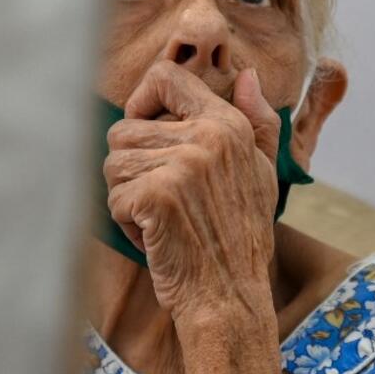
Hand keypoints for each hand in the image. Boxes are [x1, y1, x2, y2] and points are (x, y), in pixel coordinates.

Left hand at [103, 61, 280, 319]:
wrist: (230, 297)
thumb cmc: (241, 237)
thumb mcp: (262, 173)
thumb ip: (256, 121)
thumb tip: (247, 77)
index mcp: (227, 124)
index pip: (165, 76)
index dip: (141, 102)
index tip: (145, 131)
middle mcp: (205, 137)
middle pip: (123, 129)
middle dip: (130, 168)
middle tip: (162, 199)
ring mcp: (180, 165)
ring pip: (112, 163)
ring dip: (126, 196)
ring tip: (161, 218)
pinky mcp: (155, 195)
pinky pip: (112, 196)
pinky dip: (125, 222)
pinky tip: (155, 237)